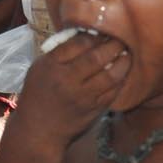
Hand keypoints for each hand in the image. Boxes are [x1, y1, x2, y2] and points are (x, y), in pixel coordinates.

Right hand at [16, 29, 129, 150]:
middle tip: (120, 39)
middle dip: (113, 44)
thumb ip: (59, 51)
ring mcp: (83, 97)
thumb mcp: (38, 68)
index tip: (100, 32)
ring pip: (111, 74)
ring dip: (123, 61)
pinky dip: (121, 78)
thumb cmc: (37, 94)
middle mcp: (67, 81)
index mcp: (51, 66)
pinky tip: (122, 71)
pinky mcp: (94, 109)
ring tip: (125, 53)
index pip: (79, 43)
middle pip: (97, 56)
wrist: (38, 130)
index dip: (94, 35)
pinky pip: (114, 90)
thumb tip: (85, 34)